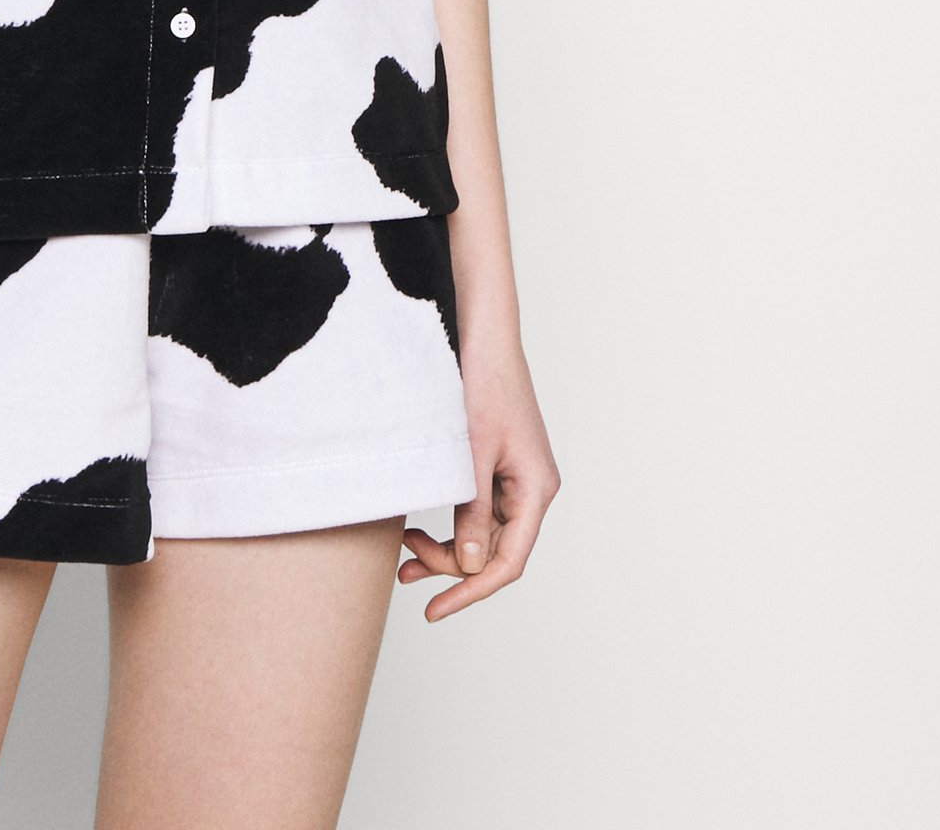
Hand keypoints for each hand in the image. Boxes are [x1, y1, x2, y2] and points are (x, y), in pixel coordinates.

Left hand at [398, 331, 559, 619]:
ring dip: (444, 547)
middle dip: (449, 566)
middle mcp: (530, 489)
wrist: (480, 331)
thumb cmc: (484, 380)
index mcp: (536, 489)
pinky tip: (417, 528)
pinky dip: (447, 521)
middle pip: (492, 551)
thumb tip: (468, 565)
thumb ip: (472, 509)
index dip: (471, 591)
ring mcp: (513, 478)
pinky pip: (473, 508)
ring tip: (403, 556)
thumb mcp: (473, 451)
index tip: (436, 609)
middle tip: (404, 568)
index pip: (508, 561)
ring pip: (480, 533)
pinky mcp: (494, 465)